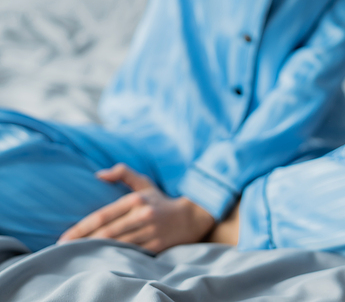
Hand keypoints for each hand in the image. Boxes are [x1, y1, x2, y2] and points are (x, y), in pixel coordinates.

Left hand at [58, 163, 215, 253]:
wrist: (190, 217)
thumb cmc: (160, 200)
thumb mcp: (144, 183)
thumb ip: (122, 174)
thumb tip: (98, 174)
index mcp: (135, 200)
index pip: (103, 215)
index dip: (82, 227)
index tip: (65, 236)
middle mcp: (142, 215)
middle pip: (107, 233)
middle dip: (83, 242)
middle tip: (63, 249)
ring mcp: (149, 233)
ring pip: (117, 245)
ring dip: (95, 251)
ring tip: (76, 256)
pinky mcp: (156, 247)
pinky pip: (130, 255)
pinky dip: (114, 259)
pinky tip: (100, 262)